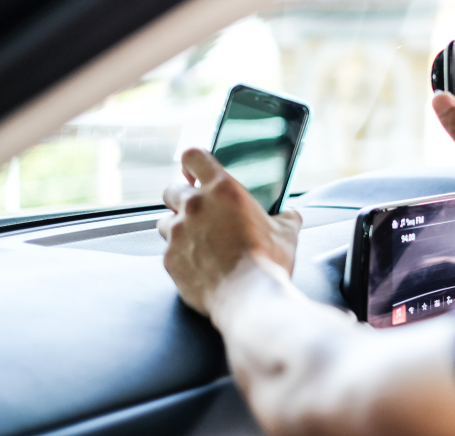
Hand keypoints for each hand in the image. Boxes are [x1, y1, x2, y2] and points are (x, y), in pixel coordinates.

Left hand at [157, 149, 302, 315]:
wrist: (249, 298)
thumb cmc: (268, 262)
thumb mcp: (287, 232)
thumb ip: (286, 216)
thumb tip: (290, 214)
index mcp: (223, 190)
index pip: (193, 157)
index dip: (192, 163)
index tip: (195, 173)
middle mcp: (194, 207)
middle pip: (172, 189)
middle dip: (182, 198)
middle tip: (199, 212)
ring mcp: (178, 234)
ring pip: (165, 221)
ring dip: (178, 227)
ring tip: (197, 240)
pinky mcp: (170, 260)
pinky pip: (168, 252)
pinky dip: (180, 256)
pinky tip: (199, 265)